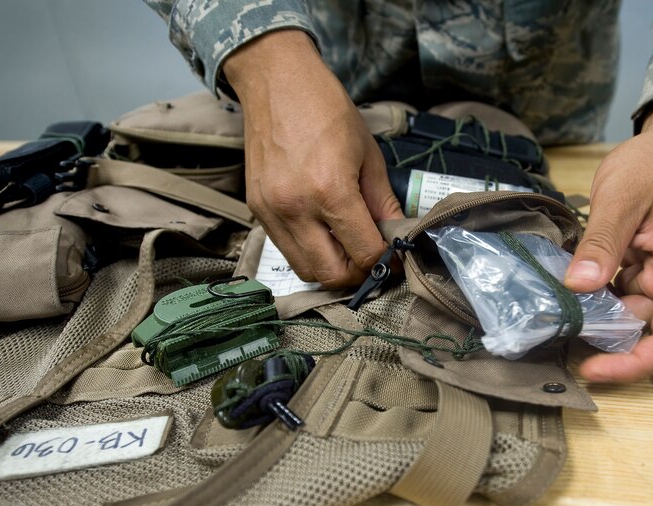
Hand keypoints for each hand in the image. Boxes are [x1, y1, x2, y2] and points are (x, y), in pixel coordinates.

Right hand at [224, 31, 403, 287]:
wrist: (276, 82)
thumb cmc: (327, 110)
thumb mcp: (368, 154)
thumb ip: (382, 203)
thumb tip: (396, 237)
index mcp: (330, 192)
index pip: (363, 254)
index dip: (385, 263)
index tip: (394, 259)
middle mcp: (296, 209)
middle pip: (331, 275)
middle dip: (358, 275)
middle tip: (371, 259)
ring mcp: (271, 213)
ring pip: (305, 270)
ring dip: (331, 269)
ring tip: (348, 249)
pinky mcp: (256, 210)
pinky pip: (285, 250)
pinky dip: (308, 252)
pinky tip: (322, 233)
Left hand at [564, 98, 652, 381]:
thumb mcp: (623, 196)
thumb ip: (602, 241)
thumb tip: (578, 286)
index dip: (636, 364)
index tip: (593, 368)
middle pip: (643, 334)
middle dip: (603, 343)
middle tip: (555, 336)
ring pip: (623, 317)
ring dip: (592, 320)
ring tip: (551, 315)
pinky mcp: (634, 268)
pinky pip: (612, 295)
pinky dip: (589, 298)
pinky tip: (560, 293)